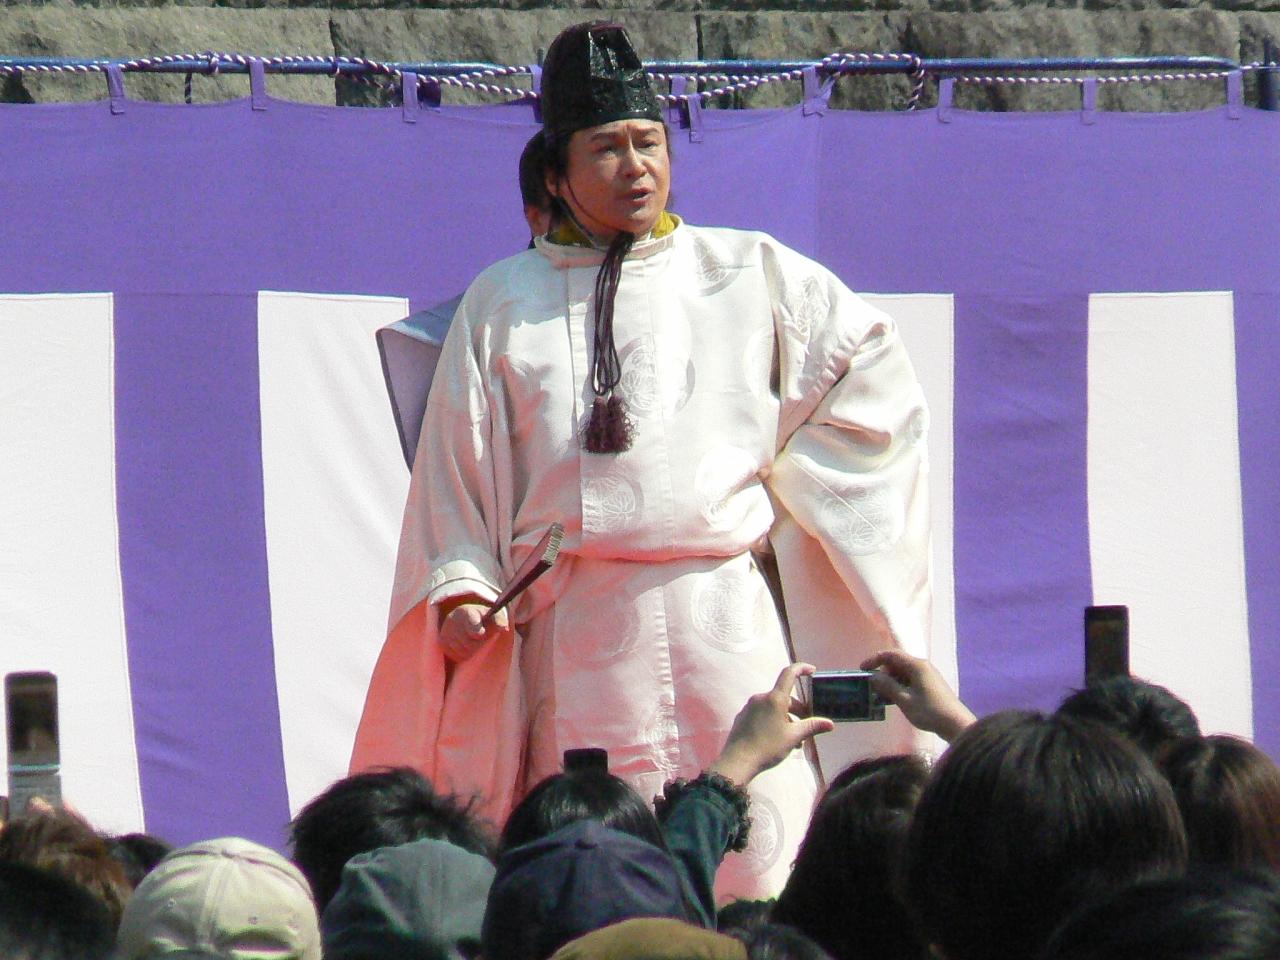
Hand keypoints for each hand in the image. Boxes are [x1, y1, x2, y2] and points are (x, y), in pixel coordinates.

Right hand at [439, 601, 509, 662]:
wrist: (463, 617)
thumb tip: (504, 628)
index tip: (482, 633)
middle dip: (479, 643)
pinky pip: (457, 656)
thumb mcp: (492, 615)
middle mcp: (453, 620)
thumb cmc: (481, 617)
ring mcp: (446, 632)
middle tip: (480, 637)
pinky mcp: (442, 642)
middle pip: (471, 644)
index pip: (473, 629)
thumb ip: (499, 620)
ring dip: (473, 650)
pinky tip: (465, 644)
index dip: (480, 633)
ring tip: (473, 640)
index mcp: (466, 612)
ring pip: (464, 652)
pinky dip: (464, 654)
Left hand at [709, 663, 834, 786]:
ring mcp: (749, 707)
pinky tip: (777, 739)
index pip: (789, 673)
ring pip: (773, 707)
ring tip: (793, 739)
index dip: (801, 668)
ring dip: (786, 718)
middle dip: (797, 709)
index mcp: (774, 698)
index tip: (812, 670)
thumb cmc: (767, 747)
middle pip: (784, 697)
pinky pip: (762, 714)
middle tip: (807, 724)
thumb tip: (829, 724)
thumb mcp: (793, 737)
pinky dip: (773, 721)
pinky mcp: (743, 716)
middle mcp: (760, 698)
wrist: (738, 761)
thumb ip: (812, 726)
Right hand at [860, 649, 975, 741]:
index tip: (862, 670)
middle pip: (897, 663)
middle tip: (872, 687)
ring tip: (880, 696)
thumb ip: (887, 686)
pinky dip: (900, 686)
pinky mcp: (930, 686)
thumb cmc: (929, 711)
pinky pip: (910, 680)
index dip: (874, 660)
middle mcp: (922, 666)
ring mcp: (927, 676)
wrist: (956, 724)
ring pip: (903, 673)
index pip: (891, 654)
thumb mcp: (904, 699)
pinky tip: (894, 699)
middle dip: (882, 673)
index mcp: (916, 665)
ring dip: (890, 682)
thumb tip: (873, 676)